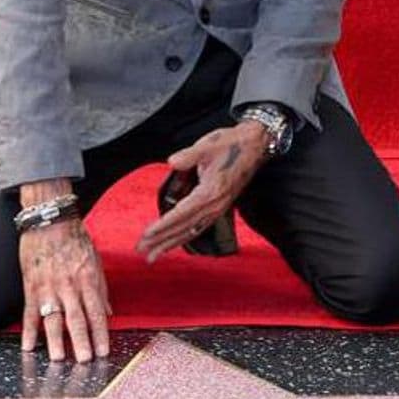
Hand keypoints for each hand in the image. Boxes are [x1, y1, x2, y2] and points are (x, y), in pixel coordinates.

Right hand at [18, 203, 109, 362]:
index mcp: (88, 280)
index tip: (104, 351)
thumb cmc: (75, 240)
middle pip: (76, 318)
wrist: (49, 221)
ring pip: (53, 318)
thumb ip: (101, 289)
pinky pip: (29, 312)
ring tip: (60, 359)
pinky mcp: (31, 286)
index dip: (101, 333)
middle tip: (85, 361)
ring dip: (56, 340)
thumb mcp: (95, 261)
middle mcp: (69, 286)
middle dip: (82, 341)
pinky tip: (28, 347)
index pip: (97, 312)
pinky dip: (29, 330)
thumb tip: (109, 314)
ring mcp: (48, 287)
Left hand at [135, 122, 267, 263]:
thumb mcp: (207, 146)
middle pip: (184, 228)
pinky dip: (185, 238)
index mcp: (210, 192)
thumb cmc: (232, 144)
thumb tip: (172, 162)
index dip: (162, 226)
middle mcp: (215, 205)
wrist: (256, 145)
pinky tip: (176, 242)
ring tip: (154, 255)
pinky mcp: (220, 207)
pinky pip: (200, 227)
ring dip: (171, 244)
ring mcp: (219, 208)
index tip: (146, 235)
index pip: (181, 214)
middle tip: (142, 250)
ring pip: (192, 232)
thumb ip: (187, 156)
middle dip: (161, 240)